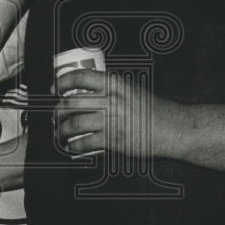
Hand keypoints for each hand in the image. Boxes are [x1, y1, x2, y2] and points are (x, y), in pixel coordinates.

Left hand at [55, 69, 176, 158]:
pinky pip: (85, 143)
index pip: (80, 77)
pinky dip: (74, 146)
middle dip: (57, 110)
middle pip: (71, 102)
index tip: (55, 88)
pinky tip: (72, 146)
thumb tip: (85, 91)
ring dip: (61, 130)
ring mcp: (110, 120)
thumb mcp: (130, 88)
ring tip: (60, 132)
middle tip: (55, 115)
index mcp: (114, 83)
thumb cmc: (152, 108)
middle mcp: (110, 100)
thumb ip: (109, 88)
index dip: (62, 82)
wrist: (170, 127)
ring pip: (74, 124)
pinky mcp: (112, 140)